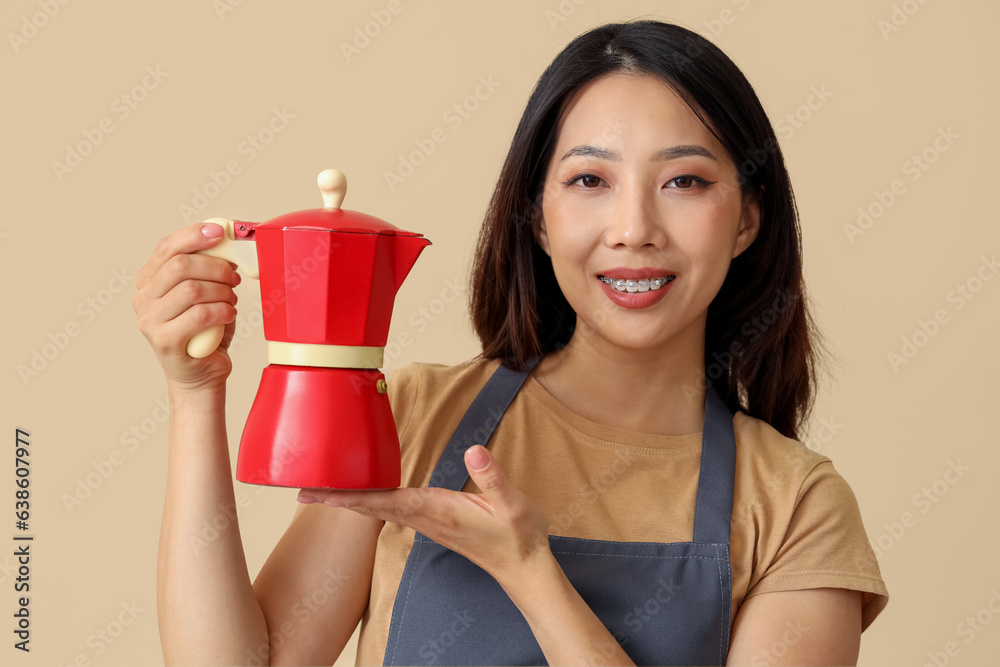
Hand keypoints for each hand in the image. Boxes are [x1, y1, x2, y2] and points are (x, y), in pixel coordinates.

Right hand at [132, 222, 240, 392]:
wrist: (202, 374)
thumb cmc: (206, 332)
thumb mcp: (207, 293)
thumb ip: (208, 269)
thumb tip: (227, 241)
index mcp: (149, 280)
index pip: (167, 247)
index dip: (194, 235)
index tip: (221, 232)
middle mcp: (143, 298)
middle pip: (180, 266)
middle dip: (216, 267)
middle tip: (234, 279)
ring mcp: (149, 320)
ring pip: (192, 289)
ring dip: (222, 292)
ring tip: (231, 300)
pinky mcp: (164, 340)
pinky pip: (199, 315)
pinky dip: (222, 311)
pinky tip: (228, 314)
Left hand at [298, 445, 552, 587]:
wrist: (522, 567)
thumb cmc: (517, 536)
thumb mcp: (512, 504)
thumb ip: (492, 476)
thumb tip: (473, 449)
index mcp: (437, 511)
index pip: (384, 501)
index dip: (350, 495)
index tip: (321, 492)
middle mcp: (425, 518)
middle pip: (371, 506)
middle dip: (337, 497)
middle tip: (302, 488)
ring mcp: (427, 522)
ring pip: (379, 508)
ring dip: (351, 499)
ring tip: (324, 487)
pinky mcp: (433, 522)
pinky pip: (394, 509)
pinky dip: (372, 500)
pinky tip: (365, 493)